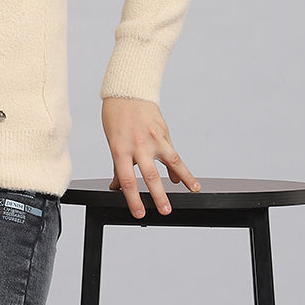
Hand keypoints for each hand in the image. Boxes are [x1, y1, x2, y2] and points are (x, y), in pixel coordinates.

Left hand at [102, 97, 200, 218]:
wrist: (127, 92)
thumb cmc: (116, 117)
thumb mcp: (112, 143)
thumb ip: (119, 166)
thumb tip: (117, 186)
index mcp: (120, 150)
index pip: (127, 180)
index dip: (133, 198)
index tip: (139, 213)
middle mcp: (138, 145)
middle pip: (150, 175)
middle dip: (158, 195)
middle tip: (165, 210)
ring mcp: (153, 138)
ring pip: (171, 161)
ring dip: (183, 178)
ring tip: (191, 191)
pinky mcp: (163, 133)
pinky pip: (173, 153)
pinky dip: (180, 168)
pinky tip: (186, 180)